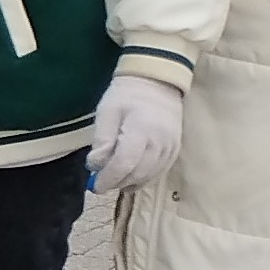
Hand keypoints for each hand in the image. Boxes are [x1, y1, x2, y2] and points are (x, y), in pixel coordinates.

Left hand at [86, 72, 184, 192]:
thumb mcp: (107, 112)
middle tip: (100, 183)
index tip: (94, 186)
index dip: (108, 178)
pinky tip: (130, 177)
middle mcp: (160, 141)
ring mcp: (171, 147)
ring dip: (129, 183)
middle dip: (117, 182)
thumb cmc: (126, 95)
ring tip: (113, 179)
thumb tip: (95, 165)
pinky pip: (159, 172)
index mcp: (141, 129)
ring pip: (149, 177)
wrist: (157, 83)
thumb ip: (102, 139)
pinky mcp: (175, 150)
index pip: (125, 163)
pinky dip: (143, 179)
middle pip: (137, 174)